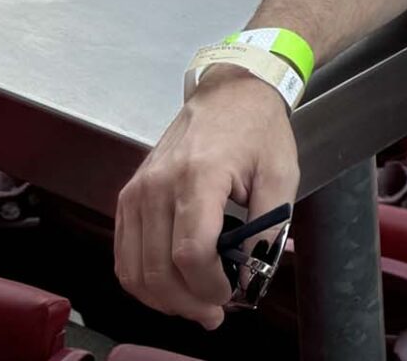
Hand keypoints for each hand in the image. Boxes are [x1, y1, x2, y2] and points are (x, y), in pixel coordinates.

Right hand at [114, 66, 299, 328]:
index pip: (191, 252)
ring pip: (134, 269)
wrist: (228, 92)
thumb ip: (270, 228)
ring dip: (164, 299)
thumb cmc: (257, 129)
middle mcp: (157, 186)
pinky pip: (124, 254)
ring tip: (195, 306)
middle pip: (158, 269)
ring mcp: (137, 192)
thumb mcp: (281, 174)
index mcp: (198, 176)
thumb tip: (254, 275)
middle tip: (215, 314)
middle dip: (188, 302)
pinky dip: (144, 280)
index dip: (210, 287)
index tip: (231, 296)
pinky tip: (170, 288)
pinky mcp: (129, 197)